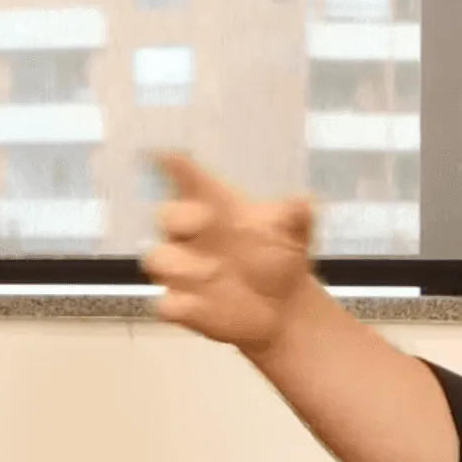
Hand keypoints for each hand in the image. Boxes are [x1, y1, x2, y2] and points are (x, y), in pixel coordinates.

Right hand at [142, 152, 326, 354]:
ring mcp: (183, 270)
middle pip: (166, 215)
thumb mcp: (296, 234)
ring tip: (213, 272)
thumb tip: (305, 202)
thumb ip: (296, 217)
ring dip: (178, 264)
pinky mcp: (182, 304)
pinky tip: (198, 304)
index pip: (188, 178)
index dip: (174, 165)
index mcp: (215, 207)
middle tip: (205, 221)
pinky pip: (166, 303)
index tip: (165, 155)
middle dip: (178, 216)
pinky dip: (178, 303)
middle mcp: (192, 235)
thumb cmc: (281, 258)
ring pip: (157, 259)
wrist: (285, 306)